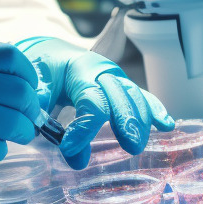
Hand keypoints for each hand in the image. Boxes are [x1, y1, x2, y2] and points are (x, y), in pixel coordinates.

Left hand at [15, 36, 174, 169]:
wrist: (52, 53)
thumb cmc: (44, 71)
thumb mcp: (35, 84)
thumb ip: (42, 107)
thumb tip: (53, 137)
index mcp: (80, 69)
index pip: (90, 100)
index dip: (83, 127)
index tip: (69, 150)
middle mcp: (104, 71)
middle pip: (121, 96)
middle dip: (127, 121)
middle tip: (130, 147)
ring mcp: (117, 78)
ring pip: (135, 96)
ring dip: (141, 121)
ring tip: (138, 145)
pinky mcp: (123, 87)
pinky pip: (143, 97)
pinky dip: (155, 110)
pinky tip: (167, 125)